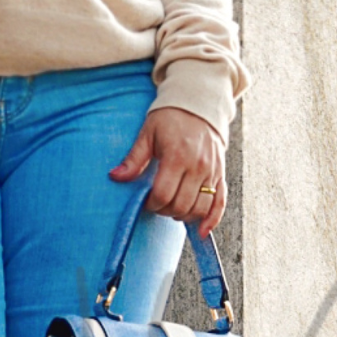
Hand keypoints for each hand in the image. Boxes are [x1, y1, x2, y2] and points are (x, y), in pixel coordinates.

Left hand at [110, 108, 225, 236]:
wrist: (199, 104)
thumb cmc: (170, 118)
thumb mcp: (147, 133)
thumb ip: (134, 158)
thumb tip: (115, 177)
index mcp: (177, 156)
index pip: (164, 194)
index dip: (152, 204)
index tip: (146, 200)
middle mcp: (198, 166)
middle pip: (181, 205)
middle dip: (166, 210)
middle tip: (157, 203)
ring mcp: (212, 172)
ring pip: (200, 208)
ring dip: (184, 215)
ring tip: (173, 208)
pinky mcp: (221, 174)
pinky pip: (220, 202)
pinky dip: (212, 220)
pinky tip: (202, 231)